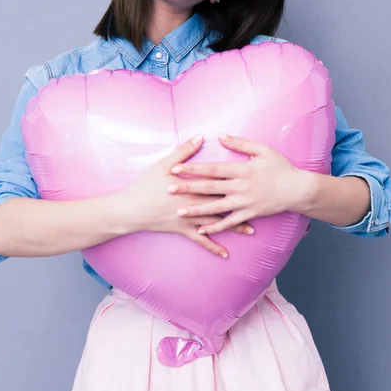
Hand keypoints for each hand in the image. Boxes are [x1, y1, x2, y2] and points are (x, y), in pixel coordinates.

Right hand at [121, 135, 254, 257]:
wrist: (130, 210)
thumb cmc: (146, 185)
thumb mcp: (164, 165)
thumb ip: (184, 151)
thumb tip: (201, 137)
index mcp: (192, 187)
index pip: (218, 183)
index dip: (236, 181)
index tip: (253, 180)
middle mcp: (194, 204)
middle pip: (223, 203)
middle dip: (241, 205)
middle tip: (260, 206)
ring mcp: (189, 219)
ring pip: (216, 223)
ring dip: (234, 227)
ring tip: (251, 230)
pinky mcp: (182, 230)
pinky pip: (201, 240)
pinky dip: (213, 247)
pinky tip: (225, 254)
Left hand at [167, 134, 311, 234]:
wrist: (297, 190)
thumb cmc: (280, 167)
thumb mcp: (263, 150)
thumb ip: (241, 144)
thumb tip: (221, 137)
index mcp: (242, 170)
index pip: (212, 169)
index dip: (193, 169)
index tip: (176, 168)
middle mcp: (240, 187)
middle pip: (209, 188)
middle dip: (188, 188)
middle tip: (169, 189)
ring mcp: (244, 203)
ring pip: (216, 207)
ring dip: (196, 210)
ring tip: (179, 211)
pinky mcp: (249, 215)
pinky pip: (229, 222)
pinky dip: (215, 227)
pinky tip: (201, 229)